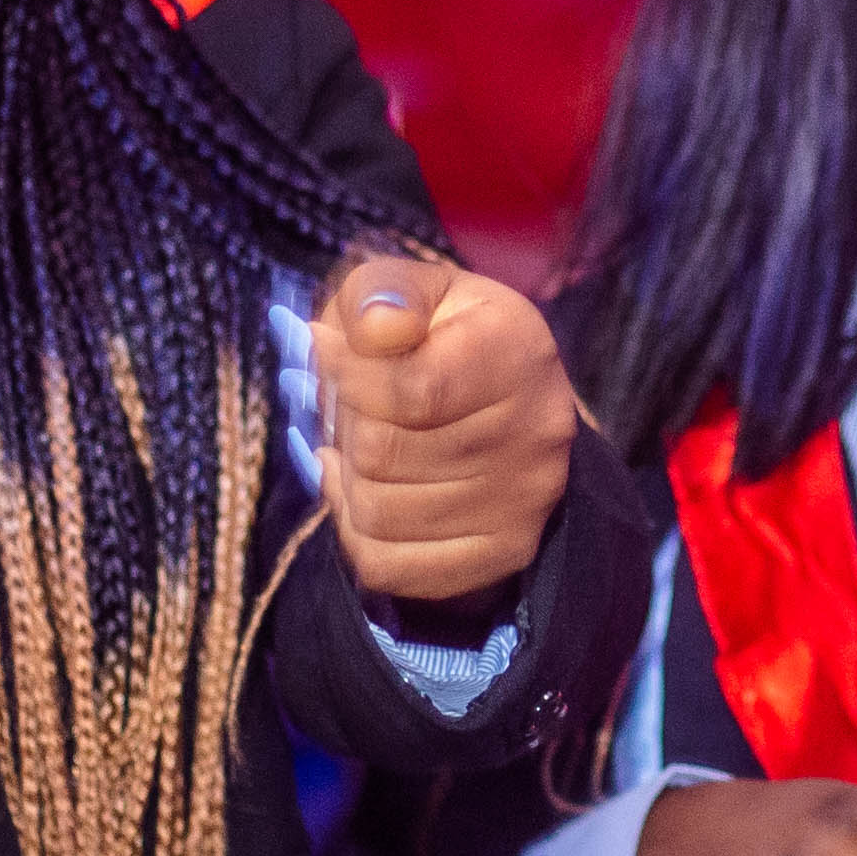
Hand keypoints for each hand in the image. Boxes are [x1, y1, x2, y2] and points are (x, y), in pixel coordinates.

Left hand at [314, 253, 578, 605]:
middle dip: (342, 423)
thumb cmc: (448, 335)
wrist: (516, 399)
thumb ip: (379, 294)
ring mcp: (522, 502)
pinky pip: (386, 564)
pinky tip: (360, 490)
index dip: (342, 373)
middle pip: (382, 453)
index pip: (409, 388)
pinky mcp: (502, 553)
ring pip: (376, 512)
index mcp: (517, 351)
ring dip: (344, 477)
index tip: (321, 348)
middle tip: (344, 400)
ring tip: (353, 443)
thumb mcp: (417, 290)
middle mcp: (535, 432)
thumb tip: (352, 332)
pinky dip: (353, 528)